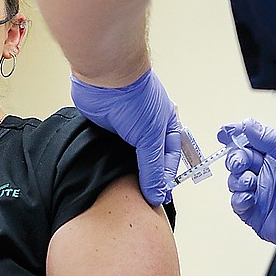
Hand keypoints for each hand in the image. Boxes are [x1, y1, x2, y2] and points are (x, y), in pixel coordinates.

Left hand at [71, 69, 181, 205]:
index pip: (169, 160)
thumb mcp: (151, 137)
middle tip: (142, 199)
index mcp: (166, 126)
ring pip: (128, 157)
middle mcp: (147, 128)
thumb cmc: (136, 96)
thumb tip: (157, 193)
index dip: (165, 179)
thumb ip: (153, 168)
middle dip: (146, 178)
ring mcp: (126, 128)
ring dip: (126, 171)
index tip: (158, 198)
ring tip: (125, 192)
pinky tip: (108, 175)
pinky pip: (109, 151)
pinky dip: (109, 163)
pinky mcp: (106, 128)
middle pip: (149, 160)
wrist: (105, 76)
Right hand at [217, 119, 275, 243]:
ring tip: (249, 181)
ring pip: (234, 180)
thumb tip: (247, 125)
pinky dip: (240, 198)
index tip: (224, 132)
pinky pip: (237, 203)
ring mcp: (259, 192)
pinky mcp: (255, 213)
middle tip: (239, 163)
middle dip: (234, 159)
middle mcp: (266, 173)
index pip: (250, 142)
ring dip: (237, 179)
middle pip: (238, 160)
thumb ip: (269, 138)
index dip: (235, 136)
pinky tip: (249, 197)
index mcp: (275, 156)